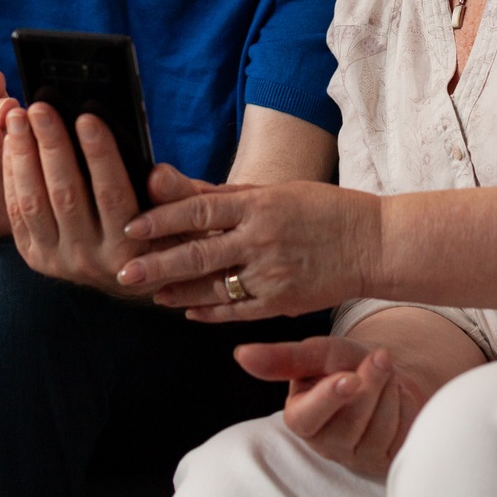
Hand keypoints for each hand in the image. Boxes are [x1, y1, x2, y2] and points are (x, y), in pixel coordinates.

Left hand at [0, 98, 206, 292]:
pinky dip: (12, 177)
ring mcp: (60, 261)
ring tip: (18, 118)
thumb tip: (156, 170)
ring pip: (34, 203)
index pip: (112, 193)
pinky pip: (17, 215)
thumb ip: (173, 192)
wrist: (135, 280)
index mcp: (129, 248)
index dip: (99, 154)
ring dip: (23, 156)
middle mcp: (92, 258)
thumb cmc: (163, 233)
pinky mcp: (37, 259)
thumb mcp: (181, 216)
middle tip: (40, 107)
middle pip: (66, 194)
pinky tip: (12, 145)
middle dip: (51, 145)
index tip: (86, 117)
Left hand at [115, 181, 381, 320]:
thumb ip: (228, 196)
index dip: (161, 219)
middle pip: (197, 253)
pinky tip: (188, 310)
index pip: (199, 211)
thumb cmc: (324, 209)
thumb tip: (179, 185)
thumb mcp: (277, 191)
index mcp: (259, 205)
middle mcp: (261, 239)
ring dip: (177, 291)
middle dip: (156, 265)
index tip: (131, 227)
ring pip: (213, 287)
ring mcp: (272, 274)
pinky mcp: (283, 301)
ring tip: (150, 294)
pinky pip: (238, 310)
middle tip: (123, 273)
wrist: (373, 243)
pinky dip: (211, 311)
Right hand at [236, 336, 424, 479]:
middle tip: (380, 357)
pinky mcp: (386, 462)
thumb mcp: (318, 354)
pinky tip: (396, 398)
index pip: (306, 418)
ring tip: (385, 375)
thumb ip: (283, 357)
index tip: (350, 377)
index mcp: (301, 417)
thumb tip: (239, 354)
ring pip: (380, 427)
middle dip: (372, 382)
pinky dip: (405, 405)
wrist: (386, 375)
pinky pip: (402, 435)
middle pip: (351, 421)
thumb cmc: (345, 364)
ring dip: (390, 390)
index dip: (329, 399)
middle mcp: (326, 444)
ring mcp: (358, 457)